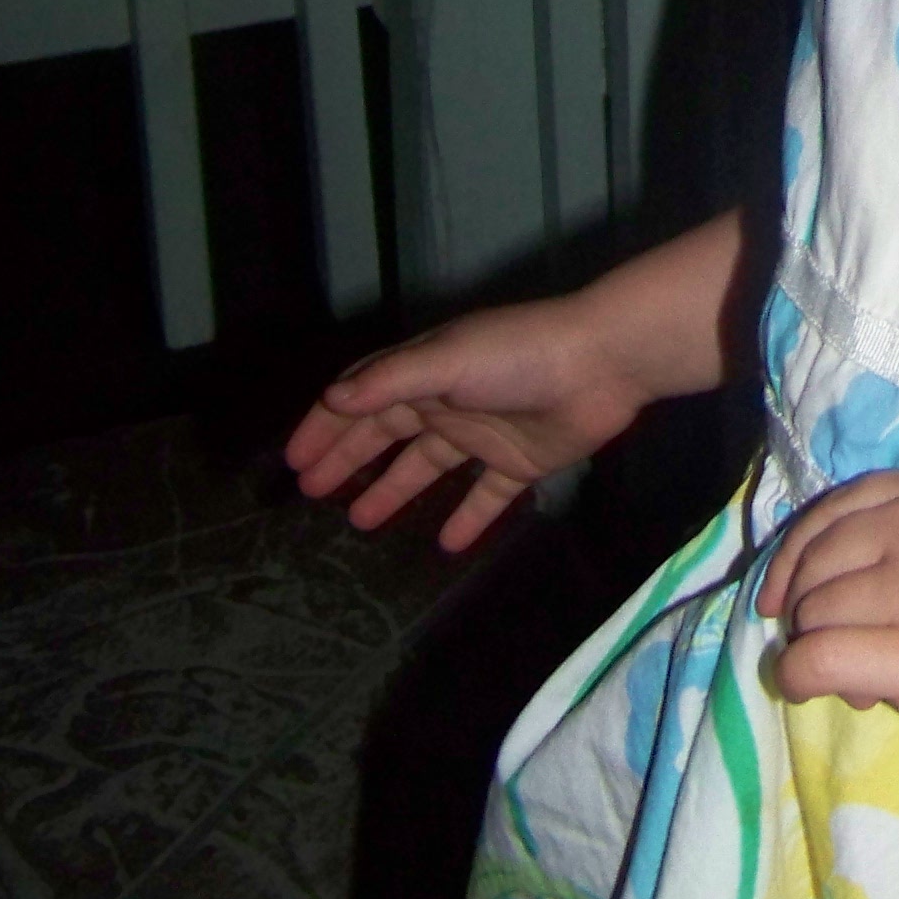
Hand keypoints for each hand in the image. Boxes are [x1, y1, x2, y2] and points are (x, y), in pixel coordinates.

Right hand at [283, 295, 654, 552]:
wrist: (602, 363)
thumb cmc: (519, 355)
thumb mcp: (447, 362)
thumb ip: (390, 383)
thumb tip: (332, 400)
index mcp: (427, 371)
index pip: (362, 398)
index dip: (327, 424)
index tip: (295, 460)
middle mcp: (449, 399)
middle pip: (387, 433)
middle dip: (349, 459)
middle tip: (314, 492)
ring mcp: (484, 431)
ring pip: (428, 465)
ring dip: (395, 490)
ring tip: (362, 522)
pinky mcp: (520, 461)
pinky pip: (485, 494)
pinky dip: (466, 517)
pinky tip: (445, 544)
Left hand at [757, 466, 898, 774]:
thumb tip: (840, 572)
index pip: (837, 508)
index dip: (799, 554)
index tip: (786, 594)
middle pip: (817, 561)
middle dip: (809, 608)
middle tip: (838, 648)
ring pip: (814, 613)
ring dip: (816, 648)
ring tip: (860, 676)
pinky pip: (817, 660)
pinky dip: (799, 678)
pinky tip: (818, 692)